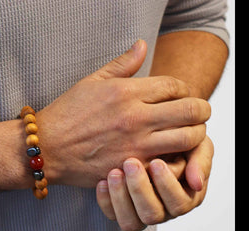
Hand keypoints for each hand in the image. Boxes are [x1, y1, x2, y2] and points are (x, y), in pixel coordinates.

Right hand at [35, 39, 210, 186]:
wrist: (47, 149)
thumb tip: (142, 45)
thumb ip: (122, 64)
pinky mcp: (133, 167)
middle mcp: (136, 117)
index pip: (176, 86)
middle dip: (201, 111)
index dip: (186, 90)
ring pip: (188, 138)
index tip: (182, 97)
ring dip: (195, 135)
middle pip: (192, 111)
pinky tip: (171, 154)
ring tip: (188, 134)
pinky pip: (170, 163)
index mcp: (127, 92)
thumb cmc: (67, 115)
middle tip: (197, 115)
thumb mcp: (91, 81)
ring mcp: (137, 144)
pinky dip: (178, 158)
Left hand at [96, 136, 213, 230]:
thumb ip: (201, 160)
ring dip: (121, 197)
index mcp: (186, 198)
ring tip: (114, 172)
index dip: (166, 185)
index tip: (155, 162)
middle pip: (152, 215)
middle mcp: (165, 210)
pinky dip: (106, 201)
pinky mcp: (123, 211)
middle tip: (130, 162)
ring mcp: (142, 213)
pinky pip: (112, 216)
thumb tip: (197, 183)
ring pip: (131, 222)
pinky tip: (102, 181)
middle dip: (140, 189)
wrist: (154, 139)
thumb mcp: (196, 144)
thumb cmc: (179, 141)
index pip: (178, 204)